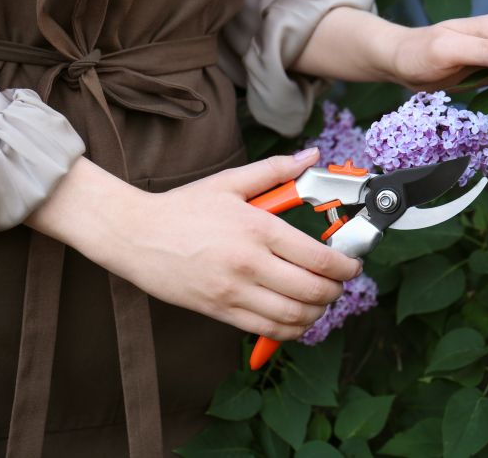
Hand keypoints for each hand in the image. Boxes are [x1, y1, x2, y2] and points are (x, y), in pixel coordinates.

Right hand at [27, 149, 362, 340]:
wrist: (134, 235)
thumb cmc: (182, 207)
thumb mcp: (230, 182)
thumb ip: (276, 170)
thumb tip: (312, 157)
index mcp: (257, 229)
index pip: (318, 257)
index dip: (346, 266)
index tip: (353, 265)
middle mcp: (249, 264)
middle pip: (313, 290)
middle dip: (337, 290)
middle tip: (341, 282)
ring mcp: (234, 292)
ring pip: (294, 316)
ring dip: (319, 312)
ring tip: (322, 299)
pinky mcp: (220, 311)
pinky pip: (267, 329)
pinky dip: (292, 328)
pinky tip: (297, 316)